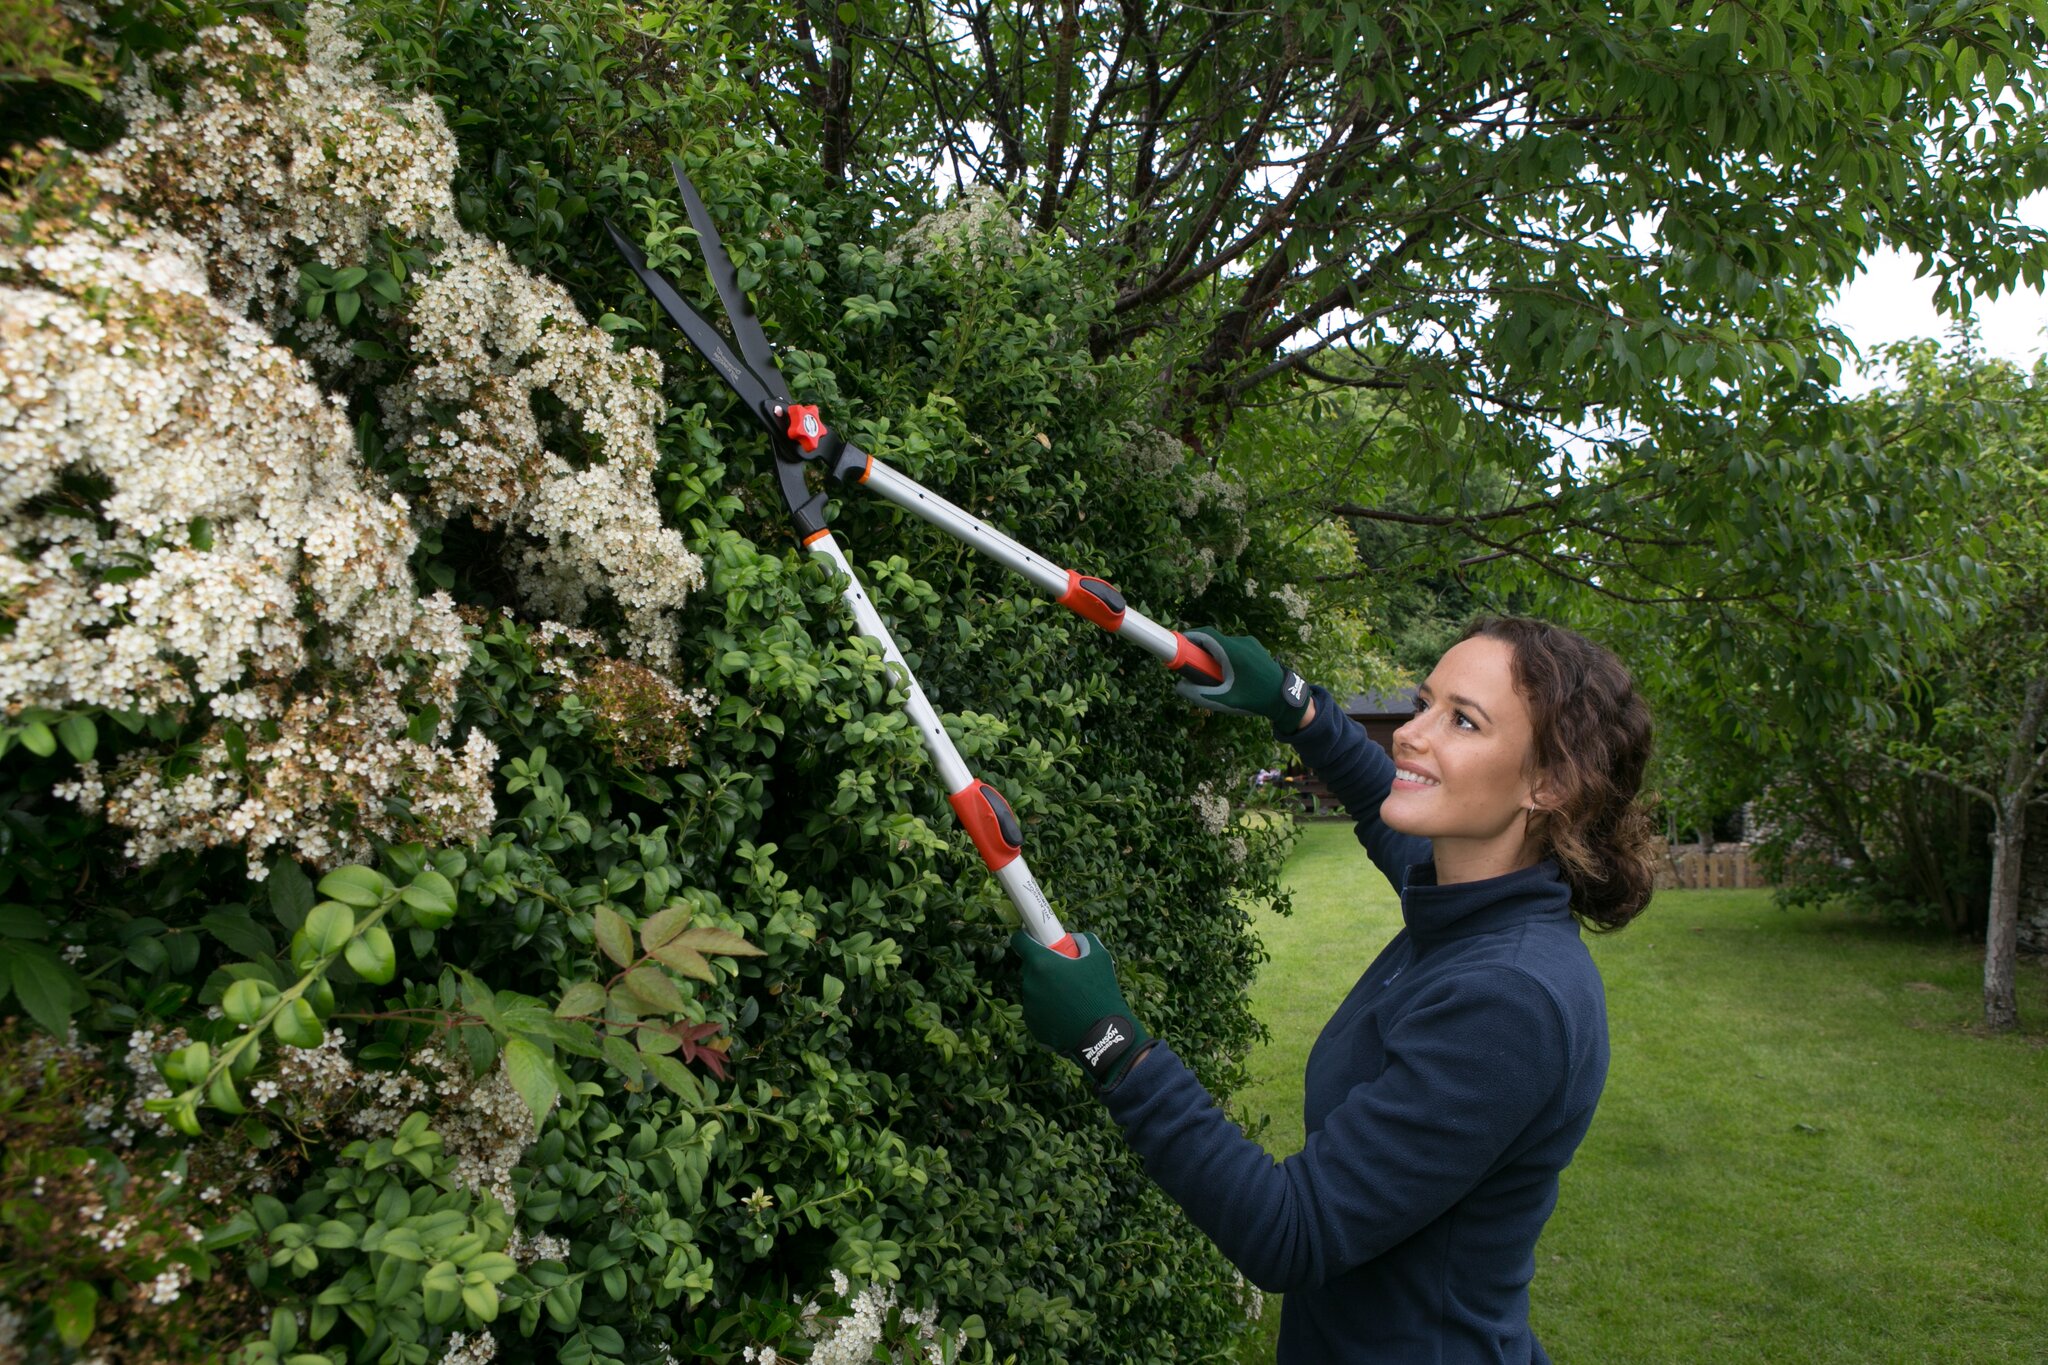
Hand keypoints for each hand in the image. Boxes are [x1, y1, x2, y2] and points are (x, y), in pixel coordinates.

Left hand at [1009, 931, 1151, 1089]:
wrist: (1103, 1036)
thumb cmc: (1101, 993)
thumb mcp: (1099, 957)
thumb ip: (1082, 941)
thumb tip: (1072, 940)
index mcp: (1041, 963)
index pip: (1020, 941)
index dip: (1028, 938)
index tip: (1037, 940)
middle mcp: (1030, 984)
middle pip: (1030, 968)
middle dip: (1045, 968)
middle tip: (1066, 974)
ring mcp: (1029, 1007)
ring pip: (1034, 990)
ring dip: (1047, 990)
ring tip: (1071, 999)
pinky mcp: (1033, 1027)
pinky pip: (1037, 1011)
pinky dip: (1048, 1011)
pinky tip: (1067, 1015)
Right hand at [1172, 628, 1312, 730]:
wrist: (1286, 698)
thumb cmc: (1256, 699)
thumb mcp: (1225, 700)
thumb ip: (1200, 695)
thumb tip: (1179, 687)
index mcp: (1233, 651)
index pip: (1206, 634)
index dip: (1189, 636)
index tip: (1177, 644)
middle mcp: (1242, 642)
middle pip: (1213, 640)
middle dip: (1199, 651)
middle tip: (1191, 666)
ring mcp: (1251, 644)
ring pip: (1224, 644)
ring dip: (1213, 655)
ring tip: (1212, 675)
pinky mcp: (1256, 648)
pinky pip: (1234, 648)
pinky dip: (1225, 656)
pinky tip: (1227, 674)